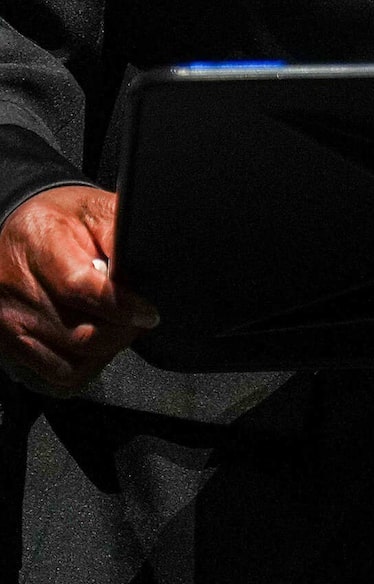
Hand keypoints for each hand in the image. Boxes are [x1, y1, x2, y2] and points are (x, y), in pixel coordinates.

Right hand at [0, 186, 158, 394]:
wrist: (16, 232)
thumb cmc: (62, 220)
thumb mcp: (95, 210)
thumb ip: (119, 234)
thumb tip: (148, 265)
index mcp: (39, 243)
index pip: (79, 287)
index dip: (122, 306)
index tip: (149, 312)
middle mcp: (15, 285)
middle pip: (81, 332)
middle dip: (123, 330)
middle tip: (140, 316)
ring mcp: (9, 319)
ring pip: (72, 358)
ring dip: (107, 349)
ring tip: (118, 326)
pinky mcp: (8, 342)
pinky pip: (57, 373)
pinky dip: (85, 365)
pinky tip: (96, 343)